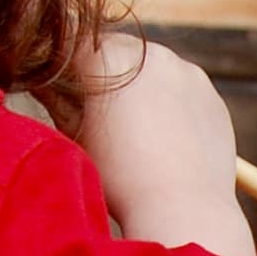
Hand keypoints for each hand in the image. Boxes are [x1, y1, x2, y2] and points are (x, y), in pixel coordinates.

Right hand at [66, 31, 255, 255]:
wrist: (183, 208)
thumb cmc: (118, 176)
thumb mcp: (77, 135)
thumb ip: (59, 99)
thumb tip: (44, 81)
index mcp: (111, 58)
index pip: (76, 46)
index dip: (68, 69)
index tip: (65, 92)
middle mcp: (153, 54)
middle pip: (119, 52)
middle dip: (108, 74)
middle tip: (103, 112)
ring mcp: (189, 73)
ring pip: (155, 70)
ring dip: (143, 87)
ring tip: (138, 130)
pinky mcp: (212, 96)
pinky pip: (185, 92)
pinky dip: (173, 106)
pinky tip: (166, 140)